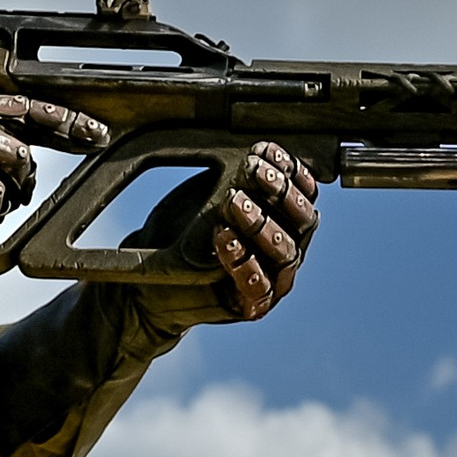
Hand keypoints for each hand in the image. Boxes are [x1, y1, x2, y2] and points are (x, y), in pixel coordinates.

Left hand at [141, 139, 319, 318]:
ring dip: (261, 224)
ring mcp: (275, 280)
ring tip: (233, 203)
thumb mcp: (208, 198)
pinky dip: (244, 262)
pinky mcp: (254, 305)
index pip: (303, 193)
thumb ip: (232, 180)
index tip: (263, 150)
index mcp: (284, 220)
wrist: (153, 282)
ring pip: (285, 253)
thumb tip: (255, 154)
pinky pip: (259, 287)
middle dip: (280, 192)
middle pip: (302, 221)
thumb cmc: (184, 235)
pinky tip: (225, 238)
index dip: (289, 171)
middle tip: (252, 170)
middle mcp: (287, 249)